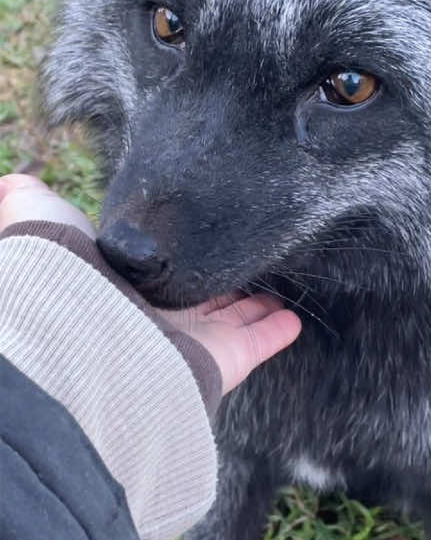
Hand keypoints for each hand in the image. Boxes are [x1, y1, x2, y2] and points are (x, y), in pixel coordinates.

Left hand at [0, 173, 300, 394]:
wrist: (89, 335)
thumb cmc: (64, 275)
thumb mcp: (37, 219)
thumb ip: (28, 201)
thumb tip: (12, 180)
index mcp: (120, 282)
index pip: (156, 268)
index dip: (177, 253)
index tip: (199, 236)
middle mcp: (156, 314)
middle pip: (198, 296)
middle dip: (222, 281)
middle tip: (246, 258)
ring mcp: (191, 339)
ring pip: (232, 319)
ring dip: (255, 307)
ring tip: (278, 292)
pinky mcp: (221, 359)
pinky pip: (259, 343)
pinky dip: (277, 332)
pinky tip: (294, 320)